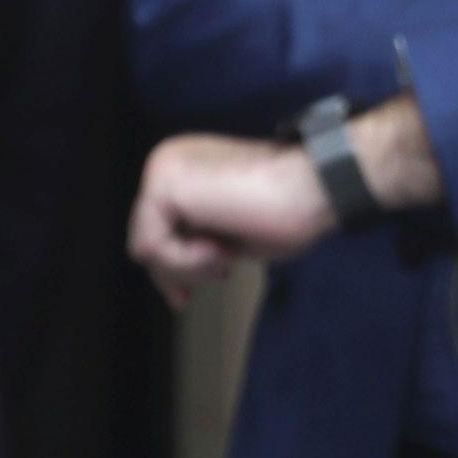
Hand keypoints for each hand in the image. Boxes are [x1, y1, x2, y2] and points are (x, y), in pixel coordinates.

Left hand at [131, 131, 334, 308]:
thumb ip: (196, 245)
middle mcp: (167, 163)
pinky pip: (155, 247)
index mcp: (183, 169)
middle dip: (177, 272)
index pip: (154, 229)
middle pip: (145, 241)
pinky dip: (189, 262)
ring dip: (190, 268)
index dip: (172, 267)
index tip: (187, 293)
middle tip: (218, 275)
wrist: (312, 188)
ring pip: (147, 249)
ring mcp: (162, 171)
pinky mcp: (164, 185)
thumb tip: (169, 280)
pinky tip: (222, 248)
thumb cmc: (286, 210)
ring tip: (227, 254)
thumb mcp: (228, 234)